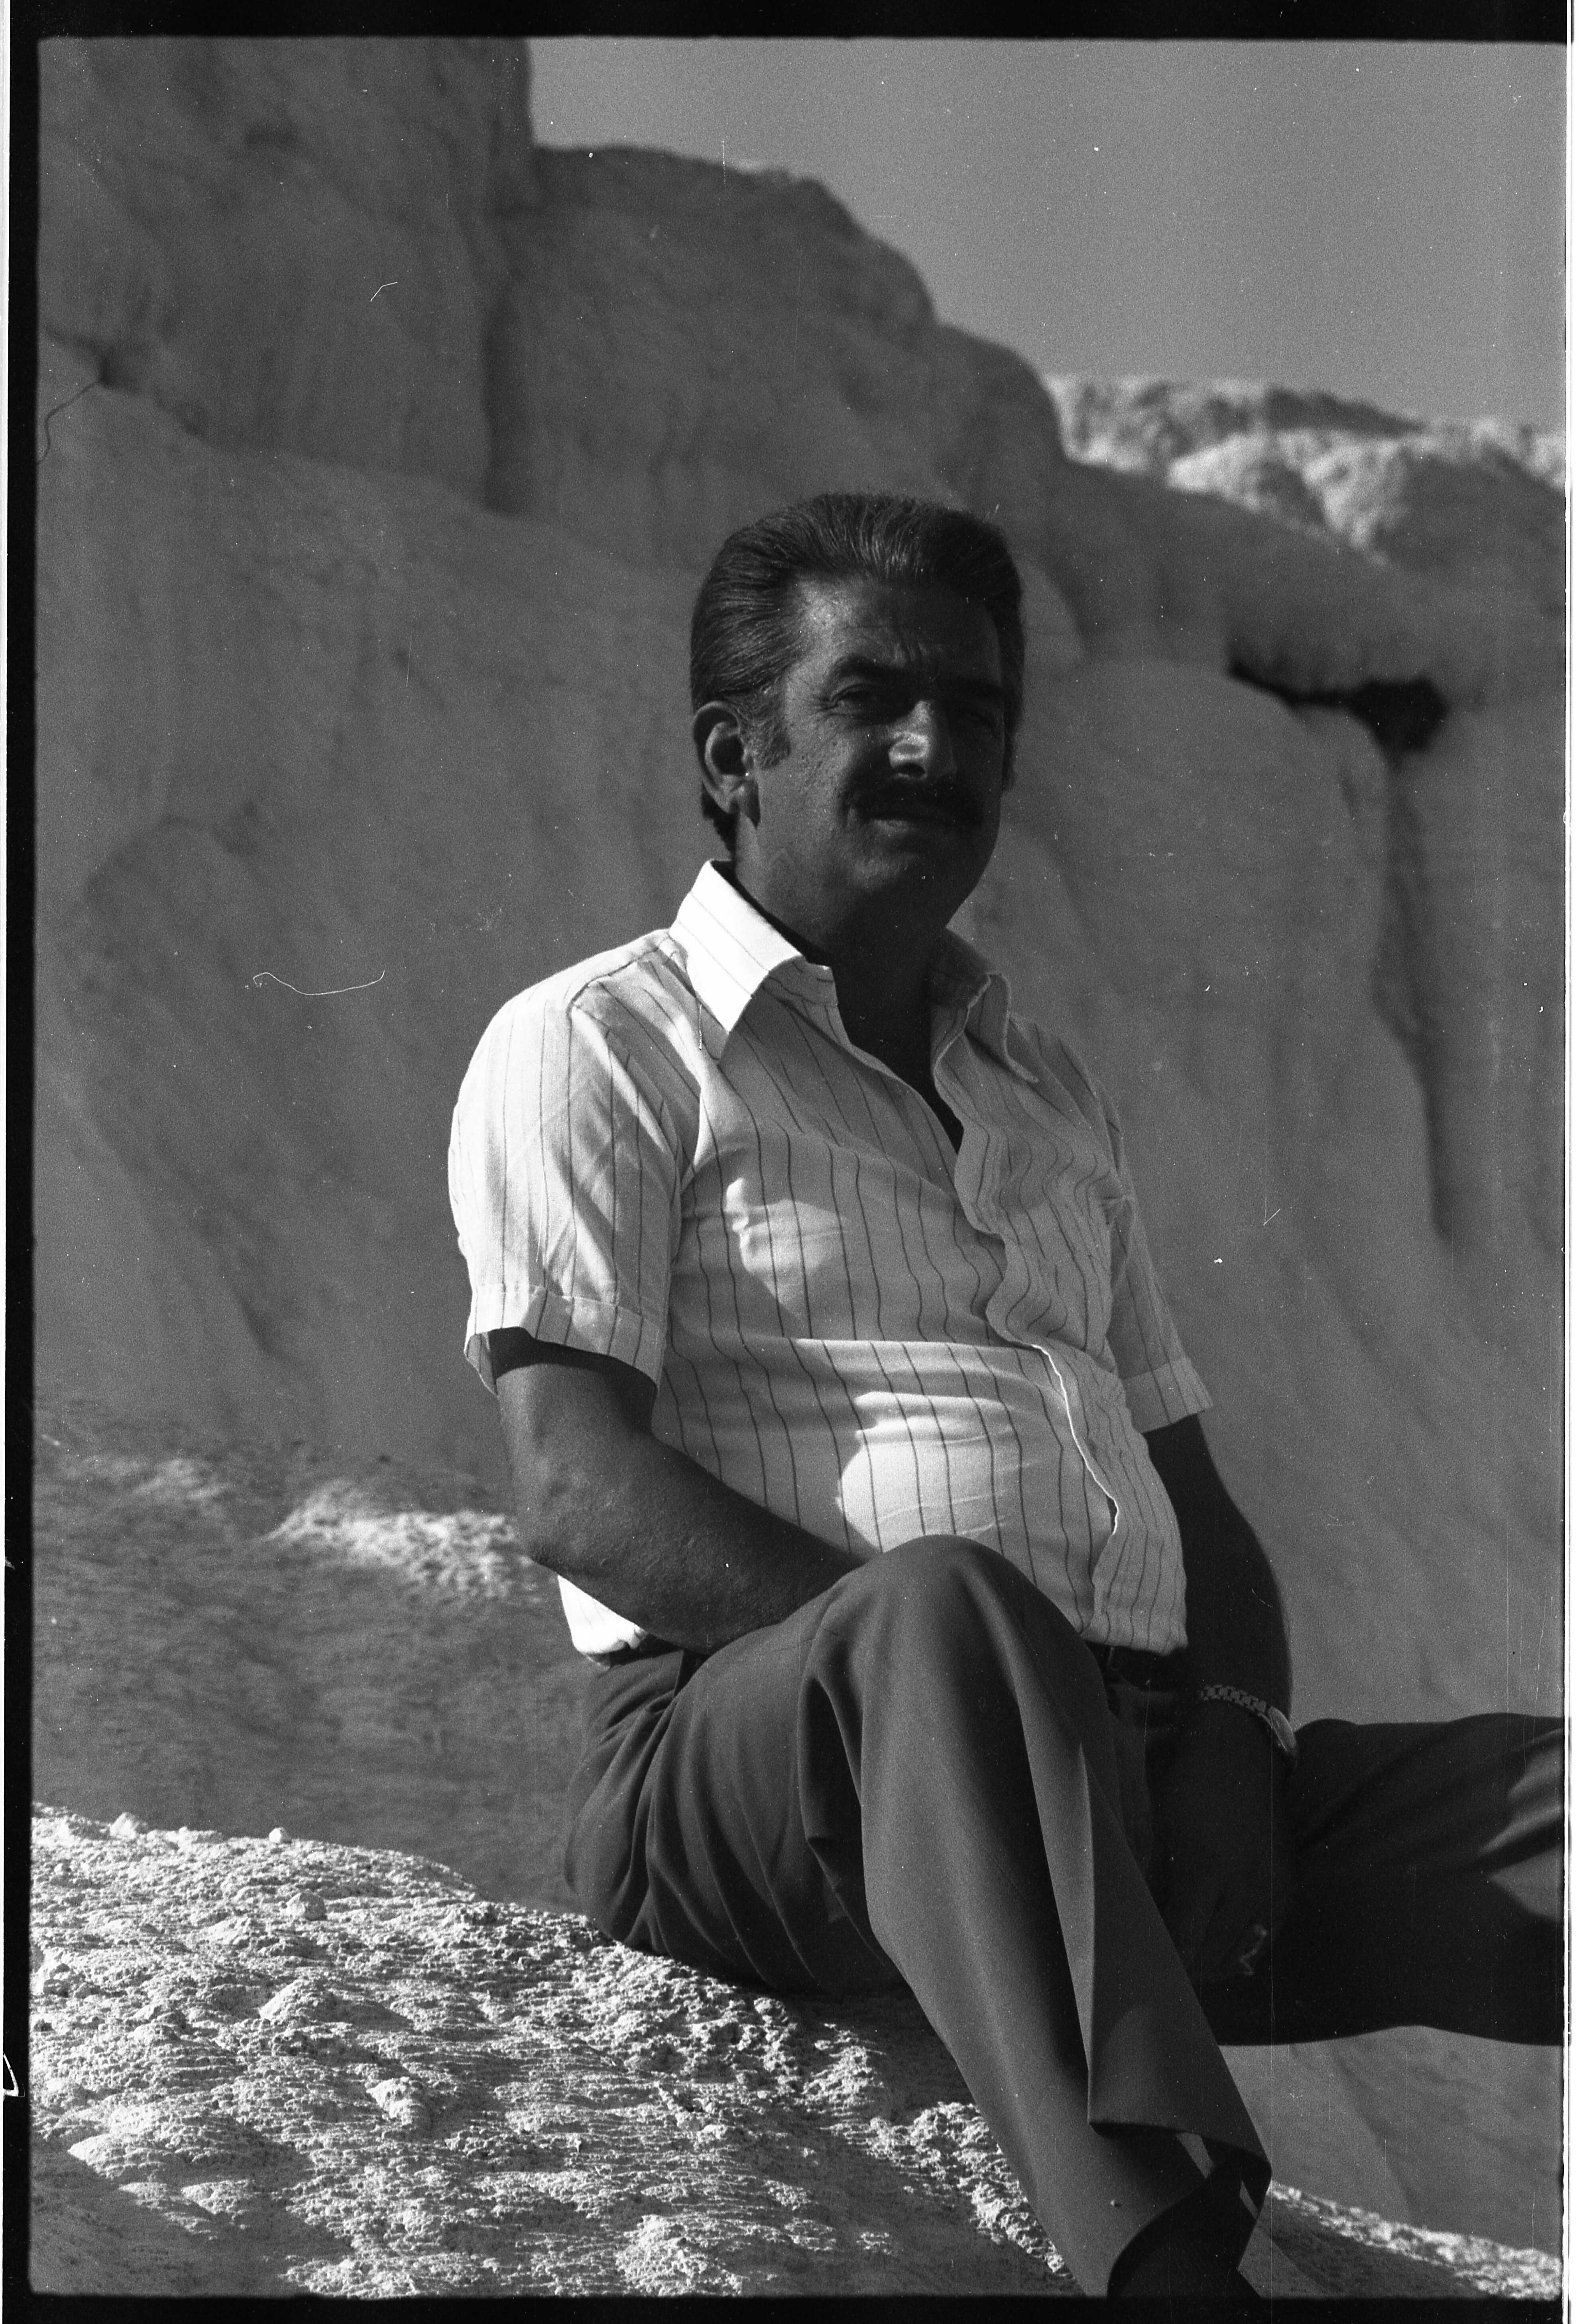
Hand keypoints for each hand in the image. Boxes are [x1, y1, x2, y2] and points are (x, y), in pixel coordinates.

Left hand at [1156, 1701, 1296, 1989]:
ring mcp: (1273, 1886)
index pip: (1185, 1940)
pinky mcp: (1290, 1885)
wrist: (1241, 1751)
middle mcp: (1246, 1884)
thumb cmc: (1190, 1787)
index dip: (1168, 1965)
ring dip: (1217, 1965)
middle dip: (1191, 1973)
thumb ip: (1159, 1886)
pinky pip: (1267, 1933)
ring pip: (1244, 1950)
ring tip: (1193, 1976)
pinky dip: (1244, 1947)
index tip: (1150, 1981)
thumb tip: (1150, 1928)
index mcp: (1206, 1870)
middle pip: (1215, 1953)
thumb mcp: (1163, 1834)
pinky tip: (1223, 1951)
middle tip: (1168, 1987)